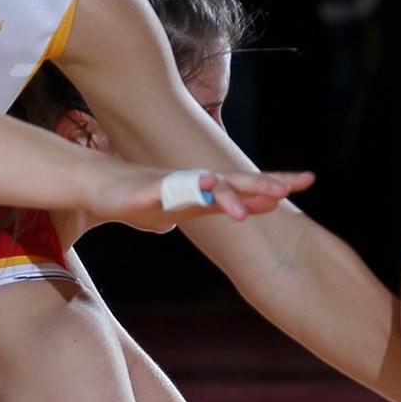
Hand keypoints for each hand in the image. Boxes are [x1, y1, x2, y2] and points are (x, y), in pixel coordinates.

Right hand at [93, 167, 312, 230]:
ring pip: (211, 187)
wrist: (95, 185)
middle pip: (237, 182)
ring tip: (260, 203)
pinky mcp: (149, 189)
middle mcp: (194, 184)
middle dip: (267, 185)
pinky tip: (207, 188)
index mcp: (204, 193)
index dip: (273, 186)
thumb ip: (197, 212)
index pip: (245, 188)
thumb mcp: (171, 213)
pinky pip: (173, 190)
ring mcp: (174, 184)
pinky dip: (191, 190)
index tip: (305, 181)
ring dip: (235, 195)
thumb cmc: (132, 199)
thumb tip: (203, 220)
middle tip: (297, 185)